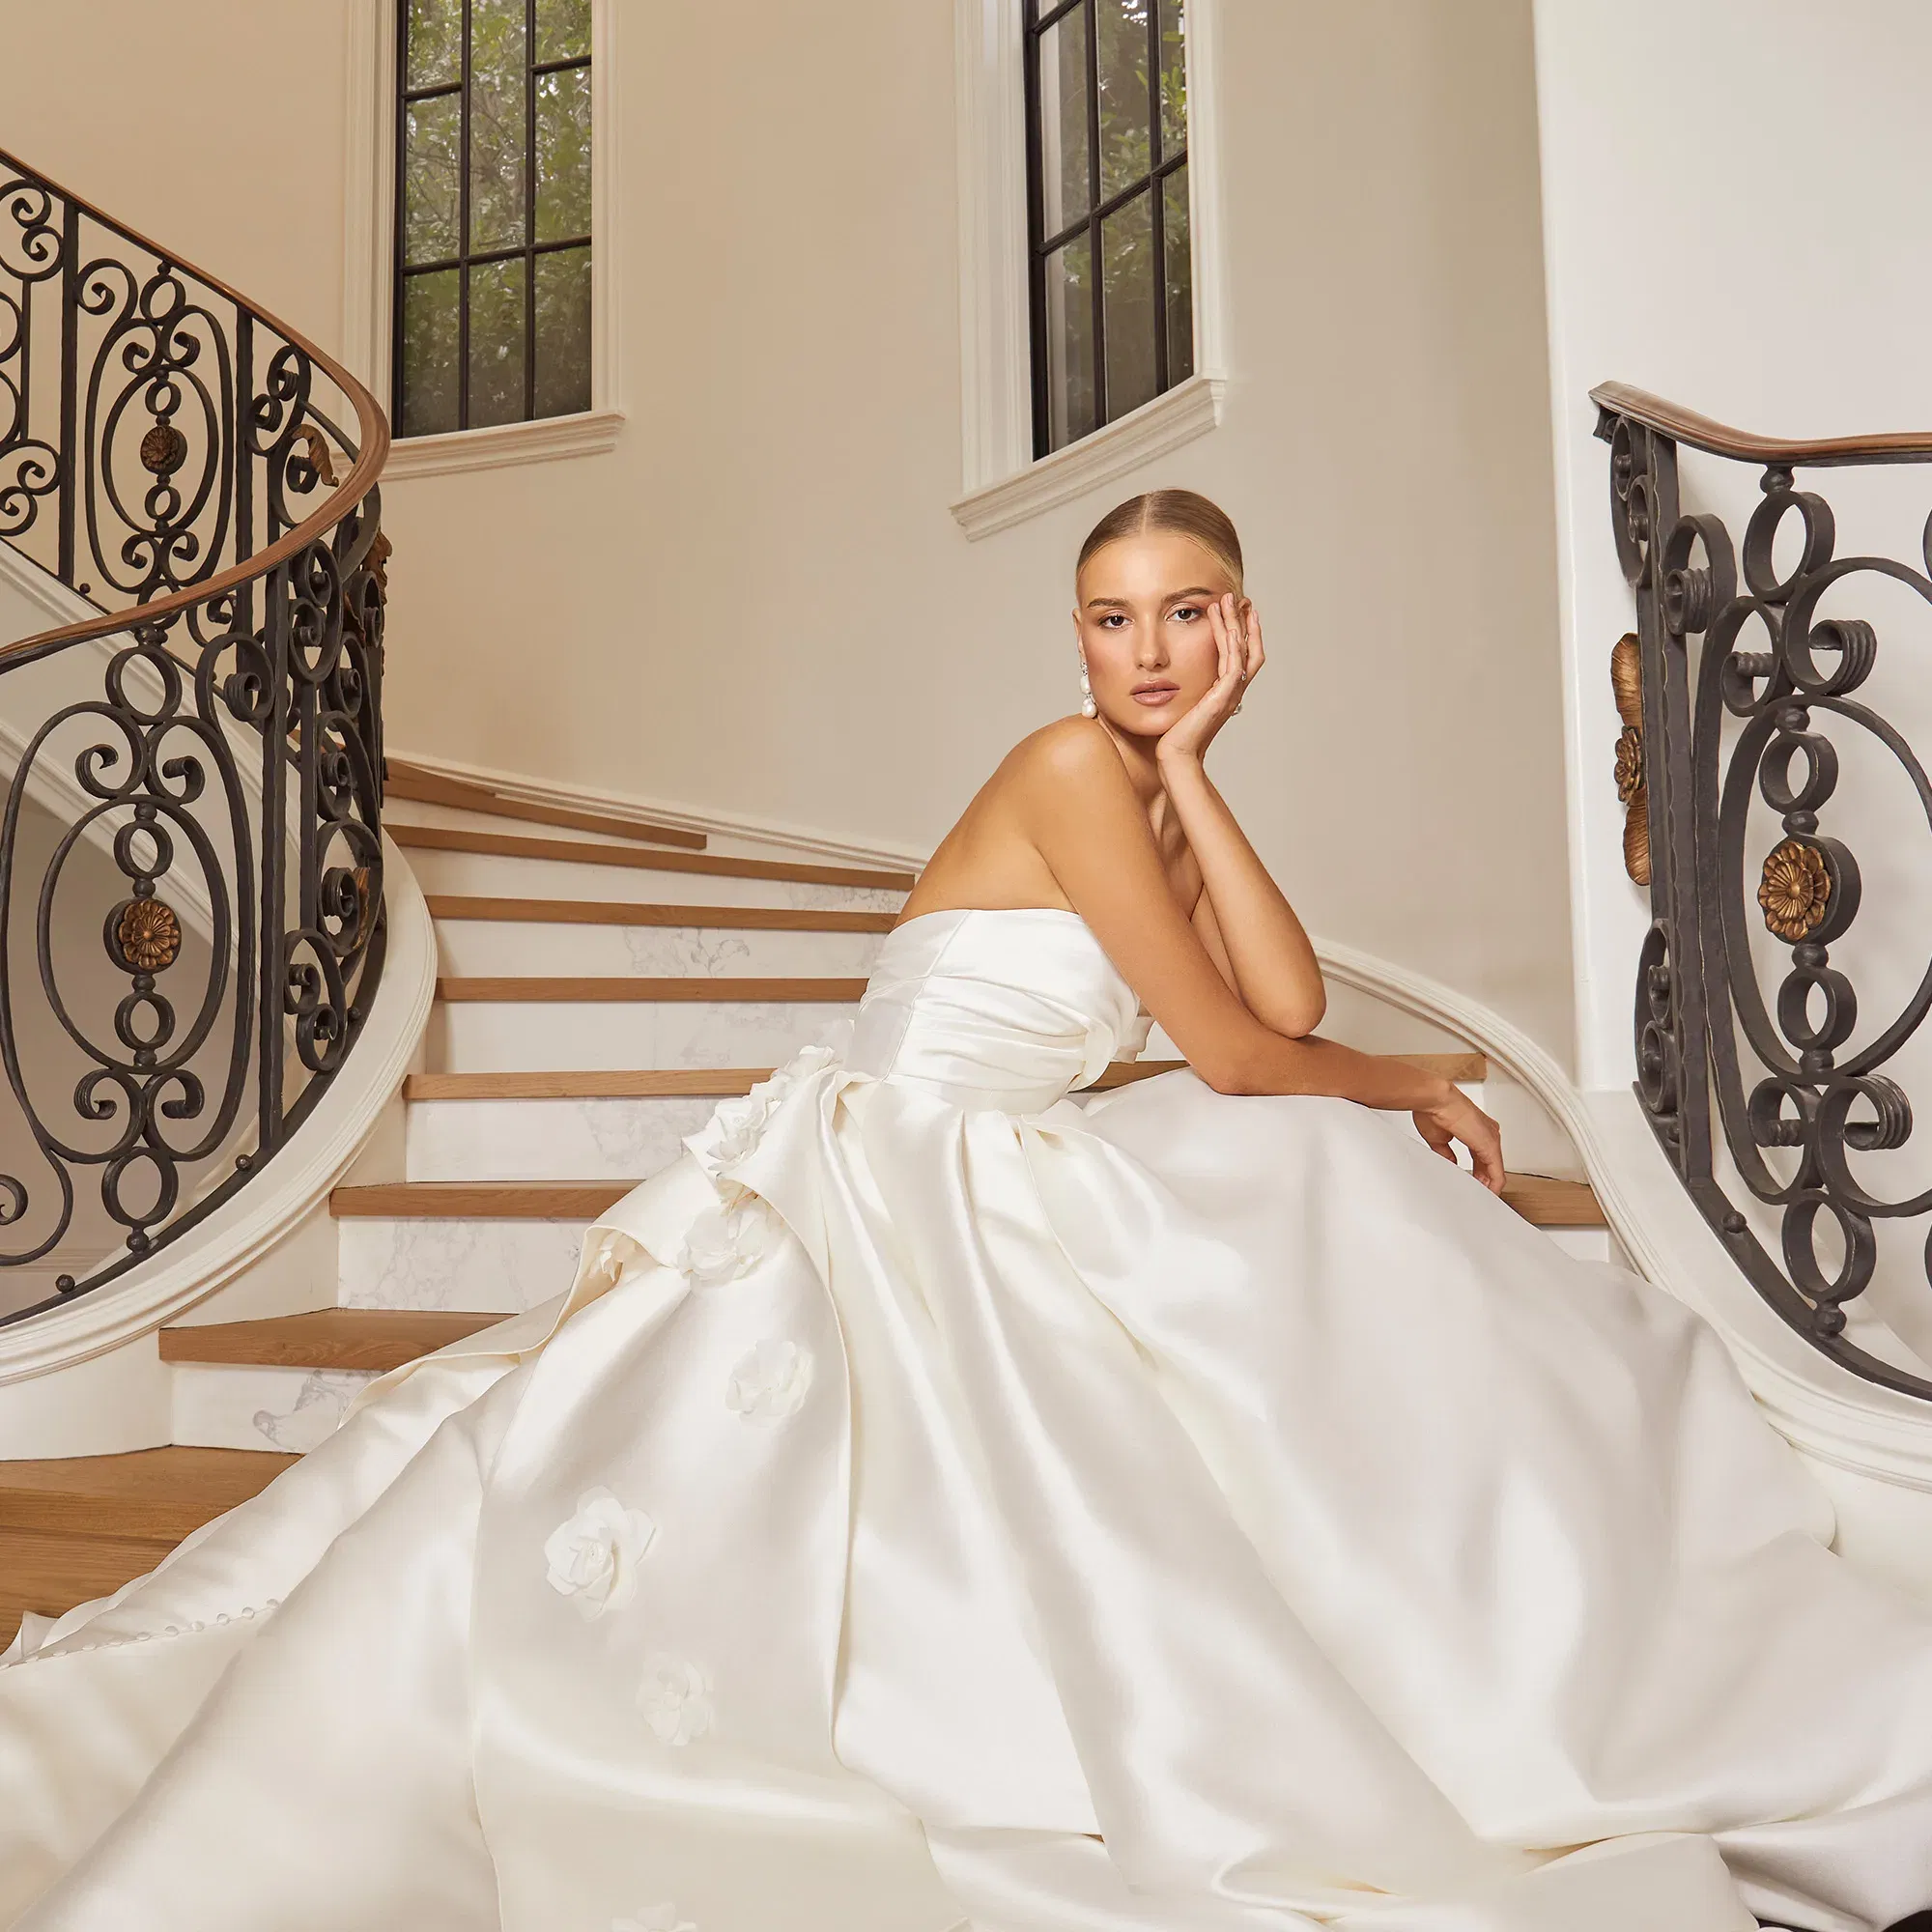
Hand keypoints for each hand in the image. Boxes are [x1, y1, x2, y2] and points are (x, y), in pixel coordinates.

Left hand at [1157, 592, 1262, 766]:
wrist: (1175, 756)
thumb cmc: (1174, 734)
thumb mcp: (1183, 702)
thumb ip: (1188, 686)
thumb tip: (1174, 672)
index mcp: (1226, 691)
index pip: (1244, 654)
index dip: (1244, 631)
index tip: (1238, 609)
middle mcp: (1232, 691)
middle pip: (1249, 648)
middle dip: (1244, 620)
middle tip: (1238, 596)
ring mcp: (1230, 694)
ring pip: (1242, 651)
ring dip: (1235, 623)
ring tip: (1227, 600)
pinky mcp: (1221, 698)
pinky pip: (1232, 664)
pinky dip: (1231, 643)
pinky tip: (1225, 625)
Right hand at [1412, 1086, 1504, 1193]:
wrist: (1435, 1100)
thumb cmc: (1433, 1110)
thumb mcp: (1439, 1139)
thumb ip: (1447, 1154)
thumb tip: (1450, 1164)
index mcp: (1476, 1129)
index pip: (1482, 1156)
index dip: (1477, 1172)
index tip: (1470, 1183)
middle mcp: (1488, 1133)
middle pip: (1491, 1164)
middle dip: (1483, 1181)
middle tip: (1476, 1195)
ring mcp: (1491, 1139)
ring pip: (1496, 1170)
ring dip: (1488, 1185)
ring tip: (1481, 1198)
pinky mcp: (1490, 1147)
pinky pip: (1497, 1173)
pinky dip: (1493, 1186)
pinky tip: (1488, 1194)